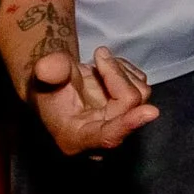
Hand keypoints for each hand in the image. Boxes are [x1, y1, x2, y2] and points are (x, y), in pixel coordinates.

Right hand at [29, 46, 157, 156]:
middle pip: (128, 104)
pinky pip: (141, 83)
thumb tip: (48, 67)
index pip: (108, 136)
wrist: (55, 87)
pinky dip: (126, 70)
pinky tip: (107, 69)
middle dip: (115, 73)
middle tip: (98, 53)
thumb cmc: (48, 88)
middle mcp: (104, 137)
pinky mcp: (133, 109)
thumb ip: (49, 72)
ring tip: (98, 62)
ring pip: (140, 92)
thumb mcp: (42, 78)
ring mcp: (121, 124)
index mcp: (77, 139)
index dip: (128, 124)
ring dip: (120, 70)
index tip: (151, 112)